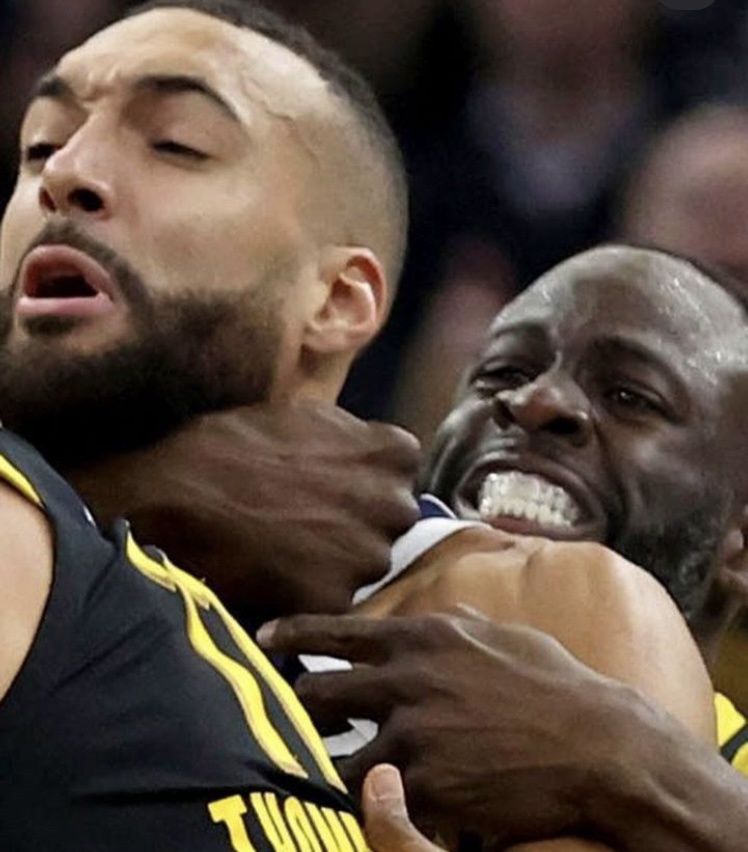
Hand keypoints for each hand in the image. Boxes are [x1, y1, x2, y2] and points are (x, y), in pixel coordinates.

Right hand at [69, 402, 419, 618]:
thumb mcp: (304, 416)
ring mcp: (368, 556)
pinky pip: (332, 600)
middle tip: (307, 521)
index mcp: (394, 455)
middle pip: (389, 521)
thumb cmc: (232, 444)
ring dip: (337, 561)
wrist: (173, 494)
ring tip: (286, 549)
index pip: (399, 472)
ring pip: (364, 564)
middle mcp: (395, 506)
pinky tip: (274, 575)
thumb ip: (352, 437)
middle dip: (358, 521)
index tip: (334, 485)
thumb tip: (367, 449)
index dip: (364, 480)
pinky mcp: (335, 600)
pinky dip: (308, 592)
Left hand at [258, 608, 618, 841]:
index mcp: (425, 637)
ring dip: (325, 762)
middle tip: (289, 715)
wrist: (597, 745)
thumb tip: (441, 613)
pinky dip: (368, 802)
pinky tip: (372, 801)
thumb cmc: (554, 685)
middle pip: (319, 694)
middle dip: (297, 706)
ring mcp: (413, 736)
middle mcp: (408, 680)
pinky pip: (375, 799)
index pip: (338, 631)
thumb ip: (461, 622)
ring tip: (319, 768)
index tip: (265, 638)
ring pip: (336, 756)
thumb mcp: (505, 634)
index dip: (294, 633)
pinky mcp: (426, 788)